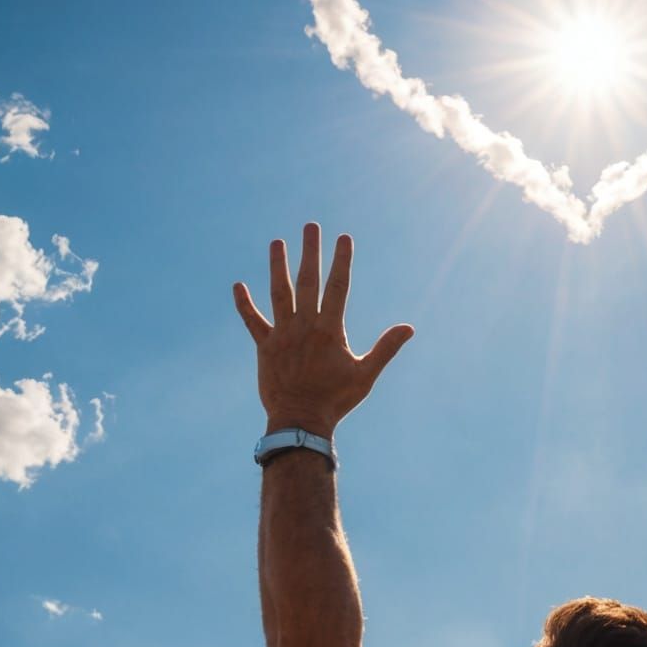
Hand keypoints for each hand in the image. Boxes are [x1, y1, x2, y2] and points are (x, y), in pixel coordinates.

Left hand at [233, 223, 412, 437]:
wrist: (300, 420)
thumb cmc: (336, 400)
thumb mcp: (366, 375)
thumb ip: (386, 348)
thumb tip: (409, 328)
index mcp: (330, 330)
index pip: (338, 287)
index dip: (341, 261)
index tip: (344, 238)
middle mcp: (304, 326)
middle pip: (307, 281)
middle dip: (310, 252)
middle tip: (310, 226)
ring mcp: (282, 334)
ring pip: (279, 293)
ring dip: (277, 266)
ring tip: (277, 242)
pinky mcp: (265, 346)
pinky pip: (252, 321)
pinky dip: (244, 304)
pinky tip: (238, 285)